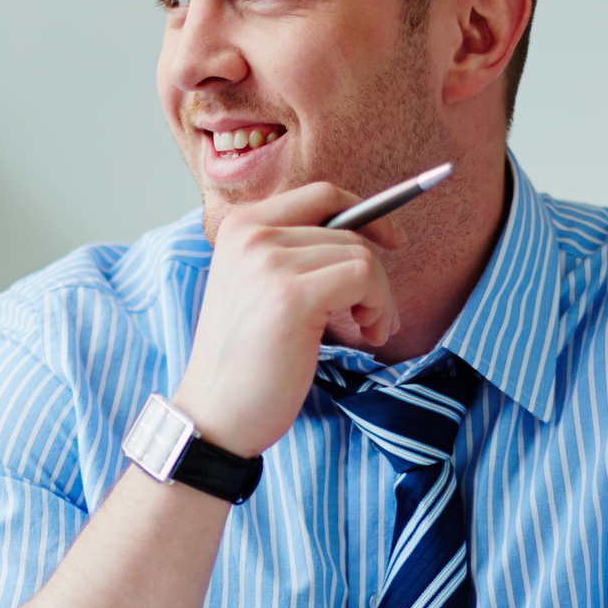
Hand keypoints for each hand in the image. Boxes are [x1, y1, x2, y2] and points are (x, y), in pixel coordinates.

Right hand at [171, 183, 402, 455]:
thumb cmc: (246, 360)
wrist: (216, 413)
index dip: (366, 213)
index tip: (391, 240)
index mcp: (241, 226)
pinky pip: (363, 277)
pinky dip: (377, 306)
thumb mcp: (260, 287)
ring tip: (368, 330)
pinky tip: (366, 335)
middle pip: (348, 230)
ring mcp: (269, 261)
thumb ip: (295, 254)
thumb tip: (367, 234)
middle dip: (376, 274)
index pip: (321, 194)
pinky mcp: (292, 295)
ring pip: (361, 255)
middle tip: (375, 317)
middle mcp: (251, 233)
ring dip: (379, 297)